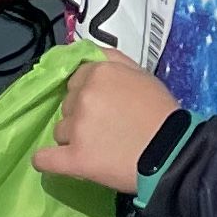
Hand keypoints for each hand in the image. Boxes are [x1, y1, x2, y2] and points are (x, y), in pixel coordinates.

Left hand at [32, 48, 180, 190]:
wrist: (171, 150)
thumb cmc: (160, 110)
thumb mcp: (141, 73)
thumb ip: (112, 60)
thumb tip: (88, 55)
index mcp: (98, 73)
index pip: (76, 79)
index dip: (88, 92)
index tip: (103, 105)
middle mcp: (83, 97)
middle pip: (67, 104)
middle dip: (80, 113)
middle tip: (104, 126)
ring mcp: (76, 128)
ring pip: (60, 130)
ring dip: (72, 137)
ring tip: (97, 147)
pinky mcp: (74, 158)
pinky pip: (44, 158)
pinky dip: (45, 160)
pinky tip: (51, 160)